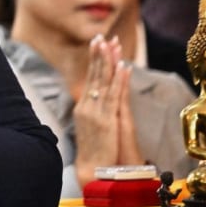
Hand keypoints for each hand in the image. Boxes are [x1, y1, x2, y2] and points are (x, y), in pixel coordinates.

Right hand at [74, 36, 140, 185]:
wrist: (91, 170)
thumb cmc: (93, 153)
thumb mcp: (89, 129)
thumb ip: (91, 112)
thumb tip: (92, 100)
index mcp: (83, 107)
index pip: (90, 78)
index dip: (94, 60)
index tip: (97, 44)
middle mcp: (87, 106)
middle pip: (95, 75)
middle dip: (99, 55)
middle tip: (101, 36)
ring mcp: (96, 112)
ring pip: (103, 81)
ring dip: (108, 61)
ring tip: (112, 44)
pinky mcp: (107, 119)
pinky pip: (114, 95)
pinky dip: (119, 80)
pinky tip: (123, 67)